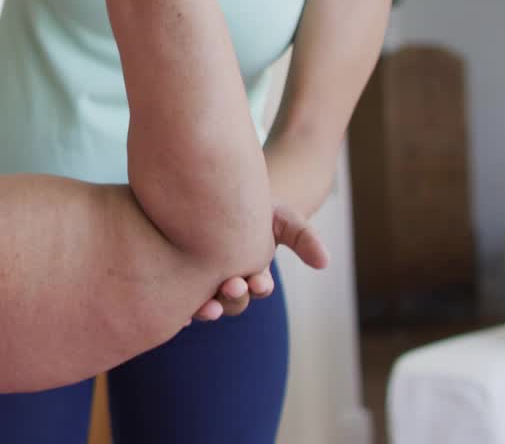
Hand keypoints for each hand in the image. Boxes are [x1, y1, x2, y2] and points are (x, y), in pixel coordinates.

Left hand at [189, 206, 329, 322]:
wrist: (218, 195)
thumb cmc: (255, 207)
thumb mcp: (283, 217)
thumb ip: (304, 238)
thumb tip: (324, 262)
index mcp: (255, 272)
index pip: (260, 286)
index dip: (260, 286)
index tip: (259, 281)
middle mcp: (230, 282)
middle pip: (234, 301)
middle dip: (235, 296)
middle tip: (232, 285)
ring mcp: (205, 283)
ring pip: (209, 306)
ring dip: (210, 309)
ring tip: (208, 305)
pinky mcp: (182, 280)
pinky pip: (181, 300)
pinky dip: (182, 307)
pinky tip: (180, 308)